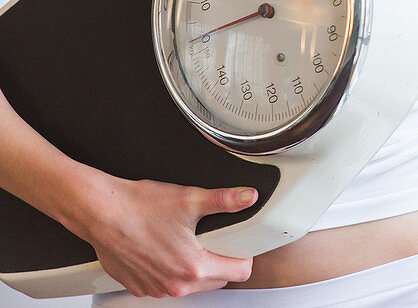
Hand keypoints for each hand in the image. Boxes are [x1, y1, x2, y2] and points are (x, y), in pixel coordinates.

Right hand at [79, 176, 258, 296]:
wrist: (102, 213)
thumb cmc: (140, 207)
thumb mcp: (189, 198)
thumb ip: (224, 200)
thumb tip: (247, 196)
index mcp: (193, 267)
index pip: (238, 273)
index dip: (244, 256)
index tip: (241, 244)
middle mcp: (176, 286)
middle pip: (216, 281)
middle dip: (220, 261)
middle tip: (214, 237)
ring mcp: (156, 289)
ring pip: (190, 285)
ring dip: (194, 268)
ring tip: (186, 240)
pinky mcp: (140, 287)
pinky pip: (165, 284)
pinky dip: (169, 270)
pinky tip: (163, 248)